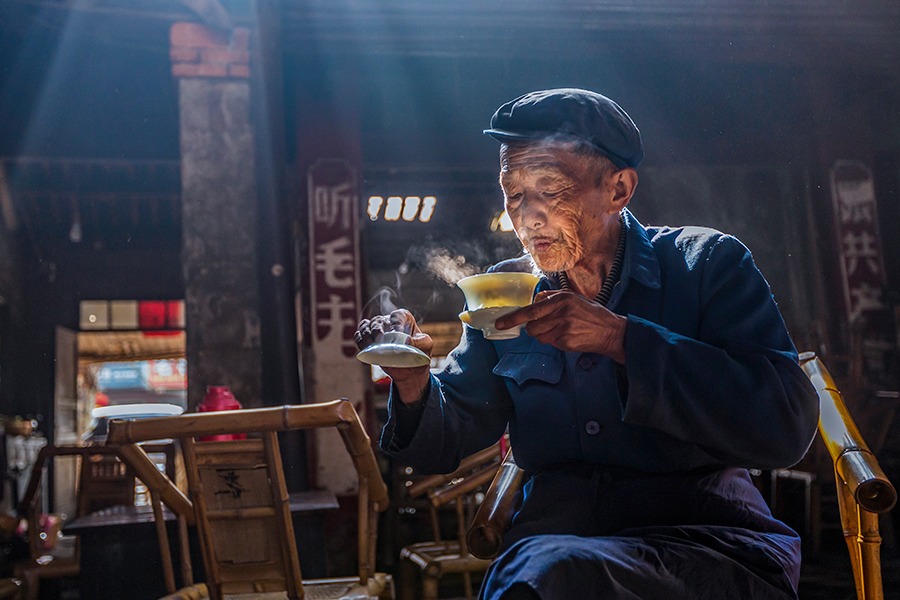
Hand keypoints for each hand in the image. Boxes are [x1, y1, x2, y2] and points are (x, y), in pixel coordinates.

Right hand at [355, 309, 433, 403]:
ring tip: (371, 343)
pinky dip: (359, 340)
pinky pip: (359, 336)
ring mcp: (377, 331)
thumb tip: (405, 340)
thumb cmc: (421, 353)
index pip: (397, 315)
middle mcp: (388, 322)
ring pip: (366, 326)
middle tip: (380, 338)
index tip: (397, 333)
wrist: (411, 371)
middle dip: (377, 328)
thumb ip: (419, 342)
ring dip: (366, 334)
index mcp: (404, 319)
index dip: (395, 322)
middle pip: (378, 320)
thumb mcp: (426, 346)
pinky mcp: (369, 342)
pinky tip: (364, 346)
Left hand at [494, 290, 626, 363]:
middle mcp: (561, 312)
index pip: (530, 310)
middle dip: (534, 329)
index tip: (500, 323)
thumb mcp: (573, 299)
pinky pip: (550, 343)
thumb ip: (552, 299)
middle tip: (546, 327)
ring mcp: (563, 328)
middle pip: (532, 326)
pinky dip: (556, 342)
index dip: (513, 318)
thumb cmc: (591, 314)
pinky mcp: (566, 341)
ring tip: (561, 331)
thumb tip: (533, 301)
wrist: (611, 331)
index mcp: (561, 299)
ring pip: (539, 336)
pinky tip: (569, 337)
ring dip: (545, 336)